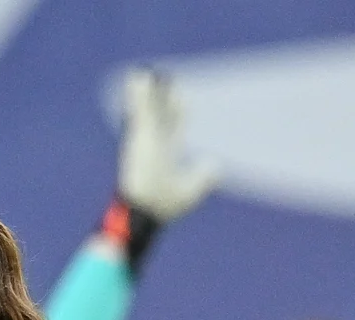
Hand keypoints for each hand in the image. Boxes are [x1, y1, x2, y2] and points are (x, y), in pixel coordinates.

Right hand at [98, 68, 217, 268]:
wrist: (146, 212)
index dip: (177, 109)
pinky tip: (138, 77)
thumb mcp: (191, 190)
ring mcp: (145, 139)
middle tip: (160, 76)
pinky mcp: (139, 137)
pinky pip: (141, 110)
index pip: (173, 125)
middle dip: (160, 95)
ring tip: (143, 72)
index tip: (179, 95)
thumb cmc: (164, 205)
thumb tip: (215, 164)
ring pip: (147, 108)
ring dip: (145, 90)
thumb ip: (203, 176)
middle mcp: (154, 143)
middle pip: (158, 112)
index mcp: (165, 153)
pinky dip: (139, 95)